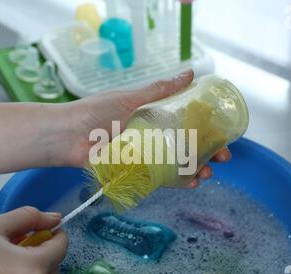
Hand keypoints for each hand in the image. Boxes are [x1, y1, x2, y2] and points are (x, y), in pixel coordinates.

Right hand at [0, 207, 67, 273]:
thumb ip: (28, 219)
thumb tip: (53, 217)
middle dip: (44, 251)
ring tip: (4, 255)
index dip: (57, 235)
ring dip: (30, 268)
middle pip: (52, 269)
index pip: (60, 249)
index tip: (50, 228)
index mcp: (29, 270)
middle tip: (25, 239)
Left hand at [52, 70, 230, 186]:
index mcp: (152, 117)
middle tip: (221, 157)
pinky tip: (190, 183)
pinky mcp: (137, 174)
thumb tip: (191, 73)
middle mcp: (152, 138)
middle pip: (186, 147)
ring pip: (177, 165)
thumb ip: (160, 90)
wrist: (67, 136)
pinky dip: (177, 182)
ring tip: (206, 173)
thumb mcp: (131, 98)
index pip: (186, 123)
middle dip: (206, 153)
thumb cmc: (96, 113)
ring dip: (195, 170)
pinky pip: (161, 180)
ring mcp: (146, 157)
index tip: (222, 133)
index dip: (206, 129)